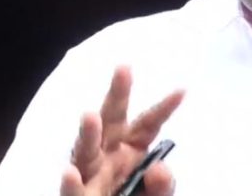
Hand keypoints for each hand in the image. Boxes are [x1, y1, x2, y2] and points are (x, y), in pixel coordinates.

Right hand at [61, 66, 183, 195]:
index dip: (163, 109)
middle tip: (124, 68)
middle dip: (118, 95)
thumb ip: (162, 185)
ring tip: (90, 117)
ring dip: (88, 133)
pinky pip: (73, 190)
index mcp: (130, 149)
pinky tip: (69, 173)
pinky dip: (70, 183)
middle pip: (112, 120)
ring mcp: (89, 174)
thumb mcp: (155, 195)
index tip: (182, 91)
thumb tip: (159, 169)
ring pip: (86, 150)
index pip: (148, 124)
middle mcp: (107, 154)